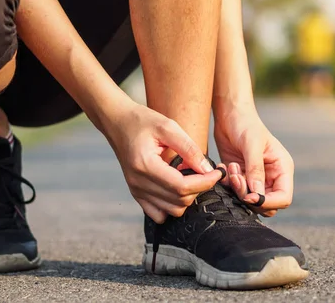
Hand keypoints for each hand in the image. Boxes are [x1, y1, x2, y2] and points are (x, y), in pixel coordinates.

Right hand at [103, 101, 223, 223]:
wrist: (117, 123)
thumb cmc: (142, 121)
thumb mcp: (168, 127)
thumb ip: (189, 149)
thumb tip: (207, 169)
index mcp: (145, 165)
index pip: (182, 186)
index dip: (204, 182)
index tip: (217, 172)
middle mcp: (138, 182)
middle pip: (179, 200)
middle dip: (198, 188)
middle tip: (203, 170)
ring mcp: (136, 190)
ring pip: (172, 210)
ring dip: (187, 196)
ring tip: (187, 175)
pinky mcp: (136, 193)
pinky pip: (159, 214)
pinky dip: (172, 205)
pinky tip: (175, 186)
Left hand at [214, 104, 293, 216]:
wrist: (229, 114)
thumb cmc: (245, 124)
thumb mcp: (252, 144)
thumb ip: (255, 169)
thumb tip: (257, 194)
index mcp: (282, 168)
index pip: (283, 198)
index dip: (268, 202)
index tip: (249, 196)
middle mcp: (271, 176)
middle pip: (266, 204)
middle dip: (249, 196)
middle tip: (236, 178)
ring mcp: (255, 177)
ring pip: (249, 199)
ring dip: (237, 189)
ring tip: (230, 168)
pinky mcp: (240, 176)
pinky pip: (236, 191)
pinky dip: (229, 184)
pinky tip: (225, 167)